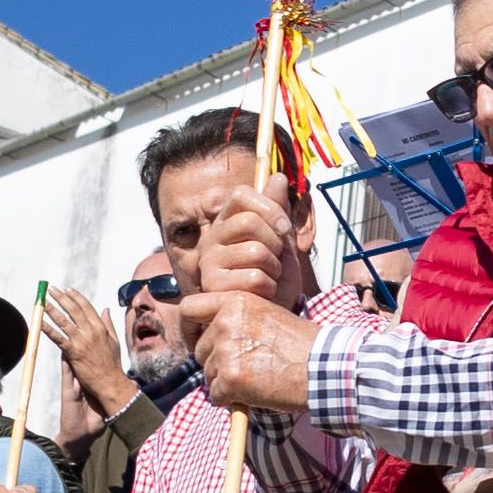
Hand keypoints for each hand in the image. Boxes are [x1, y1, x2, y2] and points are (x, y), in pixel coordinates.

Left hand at [39, 285, 133, 415]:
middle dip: (61, 298)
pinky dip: (48, 329)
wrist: (110, 382)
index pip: (86, 307)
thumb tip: (105, 309)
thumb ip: (108, 324)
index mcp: (101, 327)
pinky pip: (58, 338)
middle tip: (51, 290)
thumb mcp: (114, 340)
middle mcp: (91, 331)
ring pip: (64, 321)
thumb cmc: (112, 363)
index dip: (76, 296)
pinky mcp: (73, 352)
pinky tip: (40, 323)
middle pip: (73, 310)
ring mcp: (81, 341)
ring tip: (43, 301)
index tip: (67, 289)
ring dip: (52, 309)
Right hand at [187, 187, 295, 314]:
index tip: (283, 228)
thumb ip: (278, 211)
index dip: (269, 207)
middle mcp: (212, 239)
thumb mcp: (282, 241)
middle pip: (250, 221)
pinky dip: (269, 288)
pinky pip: (255, 278)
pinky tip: (262, 295)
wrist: (268, 315)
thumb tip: (278, 177)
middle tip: (276, 260)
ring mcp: (209, 263)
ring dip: (274, 269)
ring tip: (269, 278)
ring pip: (256, 252)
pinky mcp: (213, 288)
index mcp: (227, 222)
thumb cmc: (275, 278)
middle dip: (275, 243)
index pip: (241, 194)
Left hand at [191, 297, 311, 418]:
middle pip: (200, 350)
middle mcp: (225, 323)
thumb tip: (211, 335)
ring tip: (256, 379)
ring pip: (208, 375)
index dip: (189, 328)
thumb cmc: (300, 343)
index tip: (195, 340)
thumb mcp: (266, 314)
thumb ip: (236, 319)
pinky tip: (254, 393)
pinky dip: (231, 400)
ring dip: (226, 382)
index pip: (189, 308)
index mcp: (234, 301)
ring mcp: (226, 351)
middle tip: (243, 368)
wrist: (321, 366)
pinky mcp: (230, 378)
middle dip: (216, 362)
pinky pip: (216, 395)